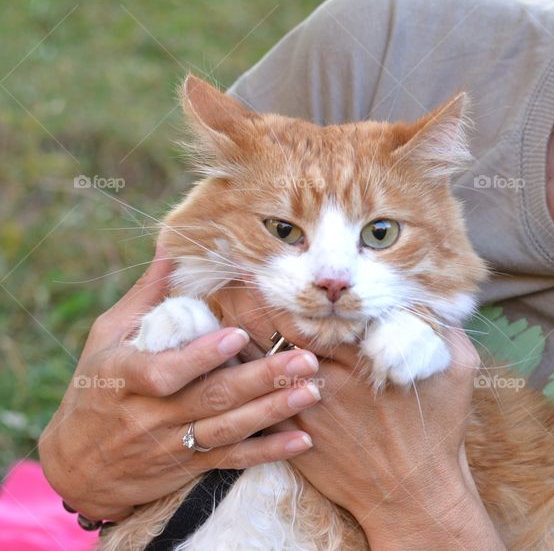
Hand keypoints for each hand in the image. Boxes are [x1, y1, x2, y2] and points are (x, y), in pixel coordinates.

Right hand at [38, 243, 320, 520]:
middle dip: (260, 379)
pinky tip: (301, 440)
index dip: (200, 357)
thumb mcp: (106, 339)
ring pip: (227, 429)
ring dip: (273, 411)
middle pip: (210, 398)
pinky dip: (268, 452)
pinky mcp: (187, 466)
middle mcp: (149, 415)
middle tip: (303, 359)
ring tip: (311, 391)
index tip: (237, 336)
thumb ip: (145, 297)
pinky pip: (232, 460)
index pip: (164, 371)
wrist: (79, 467)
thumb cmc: (95, 388)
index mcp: (124, 378)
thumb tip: (172, 248)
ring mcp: (170, 444)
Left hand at [217, 284, 504, 548]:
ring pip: (256, 357)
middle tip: (235, 265)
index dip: (290, 279)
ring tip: (221, 299)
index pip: (315, 305)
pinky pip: (252, 395)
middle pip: (275, 325)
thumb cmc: (438, 427)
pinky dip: (236, 370)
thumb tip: (432, 289)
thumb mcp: (457, 368)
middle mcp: (328, 376)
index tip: (275, 254)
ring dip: (236, 328)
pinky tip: (225, 352)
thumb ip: (442, 324)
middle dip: (251, 293)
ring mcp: (304, 406)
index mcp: (365, 353)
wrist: (413, 493)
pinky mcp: (292, 433)